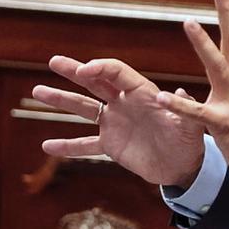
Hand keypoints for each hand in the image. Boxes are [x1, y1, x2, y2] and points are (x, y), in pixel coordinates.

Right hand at [33, 55, 205, 186]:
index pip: (118, 73)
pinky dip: (67, 145)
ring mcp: (115, 123)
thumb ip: (184, 109)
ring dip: (62, 100)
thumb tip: (179, 93)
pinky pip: (85, 144)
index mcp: (142, 93)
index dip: (101, 69)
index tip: (84, 70)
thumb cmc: (189, 141)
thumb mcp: (190, 125)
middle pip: (95, 82)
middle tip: (54, 62)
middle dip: (74, 71)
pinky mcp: (110, 144)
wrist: (183, 166)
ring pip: (83, 108)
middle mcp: (124, 103)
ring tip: (38, 91)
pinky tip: (47, 145)